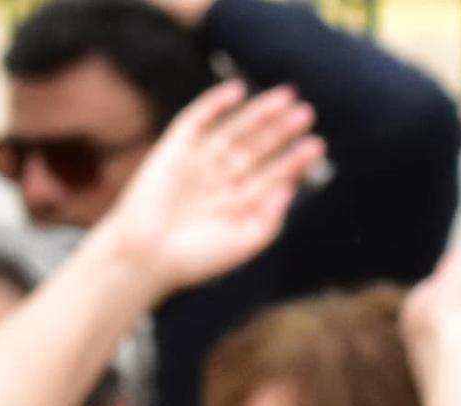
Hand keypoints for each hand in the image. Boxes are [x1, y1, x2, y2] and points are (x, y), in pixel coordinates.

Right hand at [91, 83, 320, 300]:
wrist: (144, 258)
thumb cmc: (192, 260)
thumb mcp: (241, 245)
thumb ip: (268, 223)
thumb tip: (288, 190)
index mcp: (235, 205)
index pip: (271, 177)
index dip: (293, 161)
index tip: (316, 145)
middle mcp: (219, 182)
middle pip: (255, 149)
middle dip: (280, 132)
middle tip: (306, 114)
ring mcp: (196, 164)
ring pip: (232, 132)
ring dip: (258, 114)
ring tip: (286, 97)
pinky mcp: (172, 151)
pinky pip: (195, 122)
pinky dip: (214, 105)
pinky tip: (237, 90)